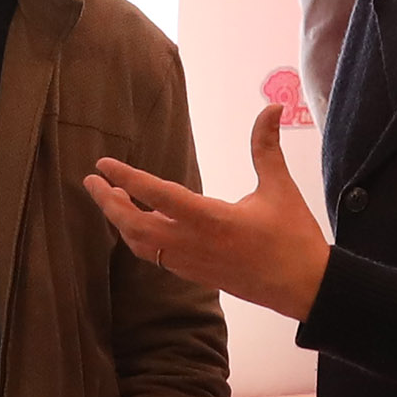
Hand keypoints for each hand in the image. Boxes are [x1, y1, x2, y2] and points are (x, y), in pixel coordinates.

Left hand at [83, 105, 332, 321]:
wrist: (304, 288)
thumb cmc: (293, 238)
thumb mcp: (279, 188)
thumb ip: (266, 147)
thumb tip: (272, 107)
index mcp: (210, 219)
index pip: (156, 195)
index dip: (126, 178)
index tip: (102, 164)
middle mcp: (193, 243)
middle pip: (135, 225)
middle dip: (109, 203)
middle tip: (91, 181)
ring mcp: (191, 263)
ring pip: (140, 245)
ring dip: (121, 222)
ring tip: (109, 199)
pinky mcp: (195, 275)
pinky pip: (154, 258)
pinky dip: (137, 239)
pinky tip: (136, 226)